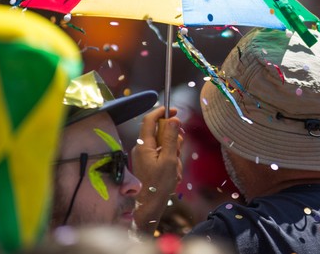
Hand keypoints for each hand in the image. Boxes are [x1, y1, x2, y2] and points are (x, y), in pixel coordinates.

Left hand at [131, 106, 182, 234]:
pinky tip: (172, 174)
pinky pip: (163, 156)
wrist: (150, 208)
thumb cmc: (158, 185)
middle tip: (178, 150)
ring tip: (175, 169)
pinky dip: (171, 162)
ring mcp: (145, 157)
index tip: (175, 111)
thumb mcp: (169, 160)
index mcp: (143, 146)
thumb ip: (171, 138)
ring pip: (164, 145)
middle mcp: (142, 149)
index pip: (149, 120)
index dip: (162, 112)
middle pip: (160, 132)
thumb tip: (173, 119)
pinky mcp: (149, 164)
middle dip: (173, 139)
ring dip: (174, 154)